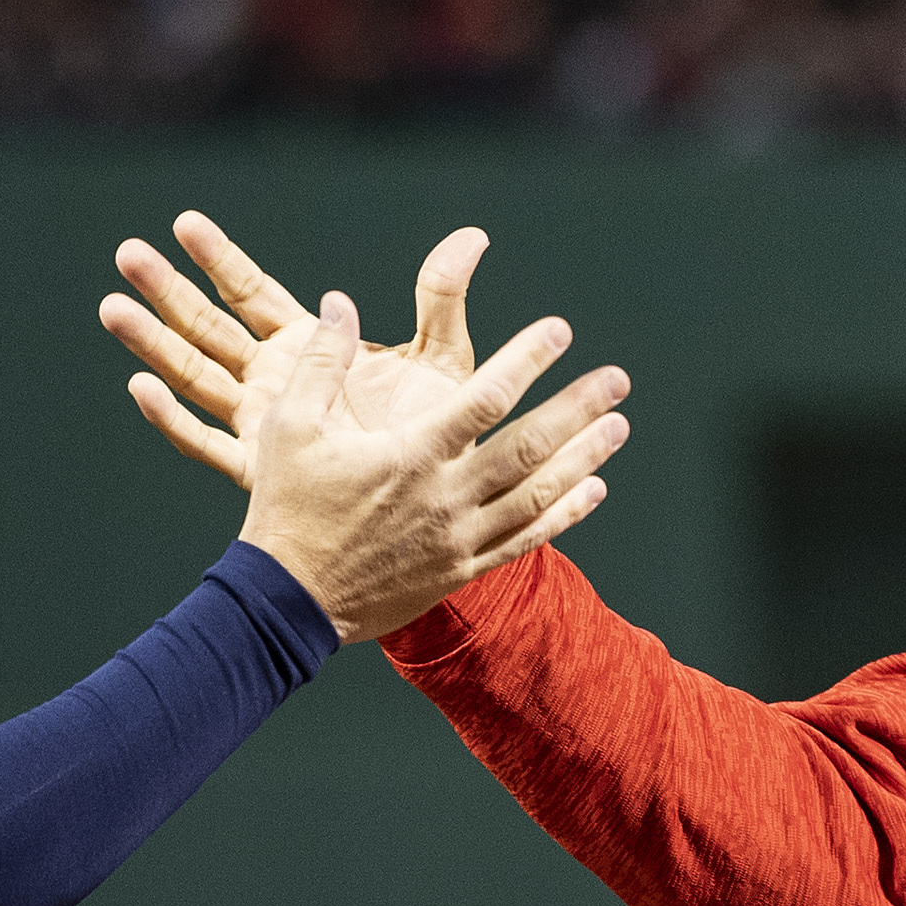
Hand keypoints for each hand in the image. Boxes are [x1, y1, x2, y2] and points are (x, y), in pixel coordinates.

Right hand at [103, 211, 491, 484]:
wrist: (423, 517)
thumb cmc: (431, 435)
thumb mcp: (438, 362)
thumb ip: (441, 300)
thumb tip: (471, 237)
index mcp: (305, 349)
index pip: (252, 293)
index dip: (218, 258)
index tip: (182, 223)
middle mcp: (272, 384)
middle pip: (208, 328)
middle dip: (167, 290)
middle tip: (125, 253)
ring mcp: (259, 427)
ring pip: (195, 376)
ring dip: (153, 343)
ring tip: (110, 307)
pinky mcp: (259, 469)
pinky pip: (207, 444)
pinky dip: (172, 419)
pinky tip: (139, 390)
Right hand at [227, 287, 627, 643]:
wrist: (287, 602)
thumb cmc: (286, 510)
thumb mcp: (287, 427)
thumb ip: (320, 361)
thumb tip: (339, 302)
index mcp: (411, 455)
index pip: (486, 398)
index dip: (528, 359)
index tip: (559, 331)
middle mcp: (445, 497)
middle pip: (529, 446)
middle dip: (578, 408)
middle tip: (616, 380)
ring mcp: (458, 539)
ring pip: (538, 494)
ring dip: (583, 458)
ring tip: (618, 427)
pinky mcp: (459, 571)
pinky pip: (524, 541)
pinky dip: (564, 516)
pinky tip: (592, 491)